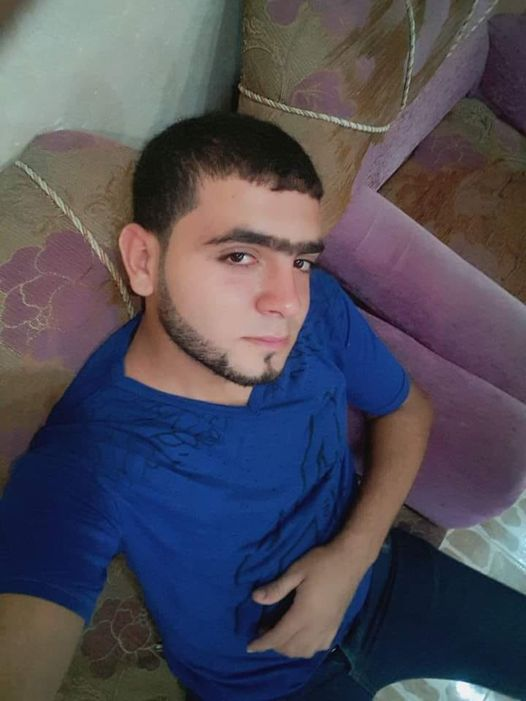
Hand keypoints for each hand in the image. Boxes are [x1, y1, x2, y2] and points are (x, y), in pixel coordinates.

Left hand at [247, 540, 363, 658]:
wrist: (351, 559)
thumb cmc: (322, 562)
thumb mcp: (296, 571)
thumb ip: (276, 588)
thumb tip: (255, 599)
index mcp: (304, 614)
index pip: (279, 637)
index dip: (263, 643)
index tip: (249, 646)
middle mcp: (316, 627)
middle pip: (291, 648)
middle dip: (274, 645)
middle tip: (264, 629)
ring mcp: (329, 628)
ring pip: (306, 651)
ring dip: (290, 649)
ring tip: (281, 634)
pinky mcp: (337, 625)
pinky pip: (319, 647)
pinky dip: (307, 648)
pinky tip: (302, 636)